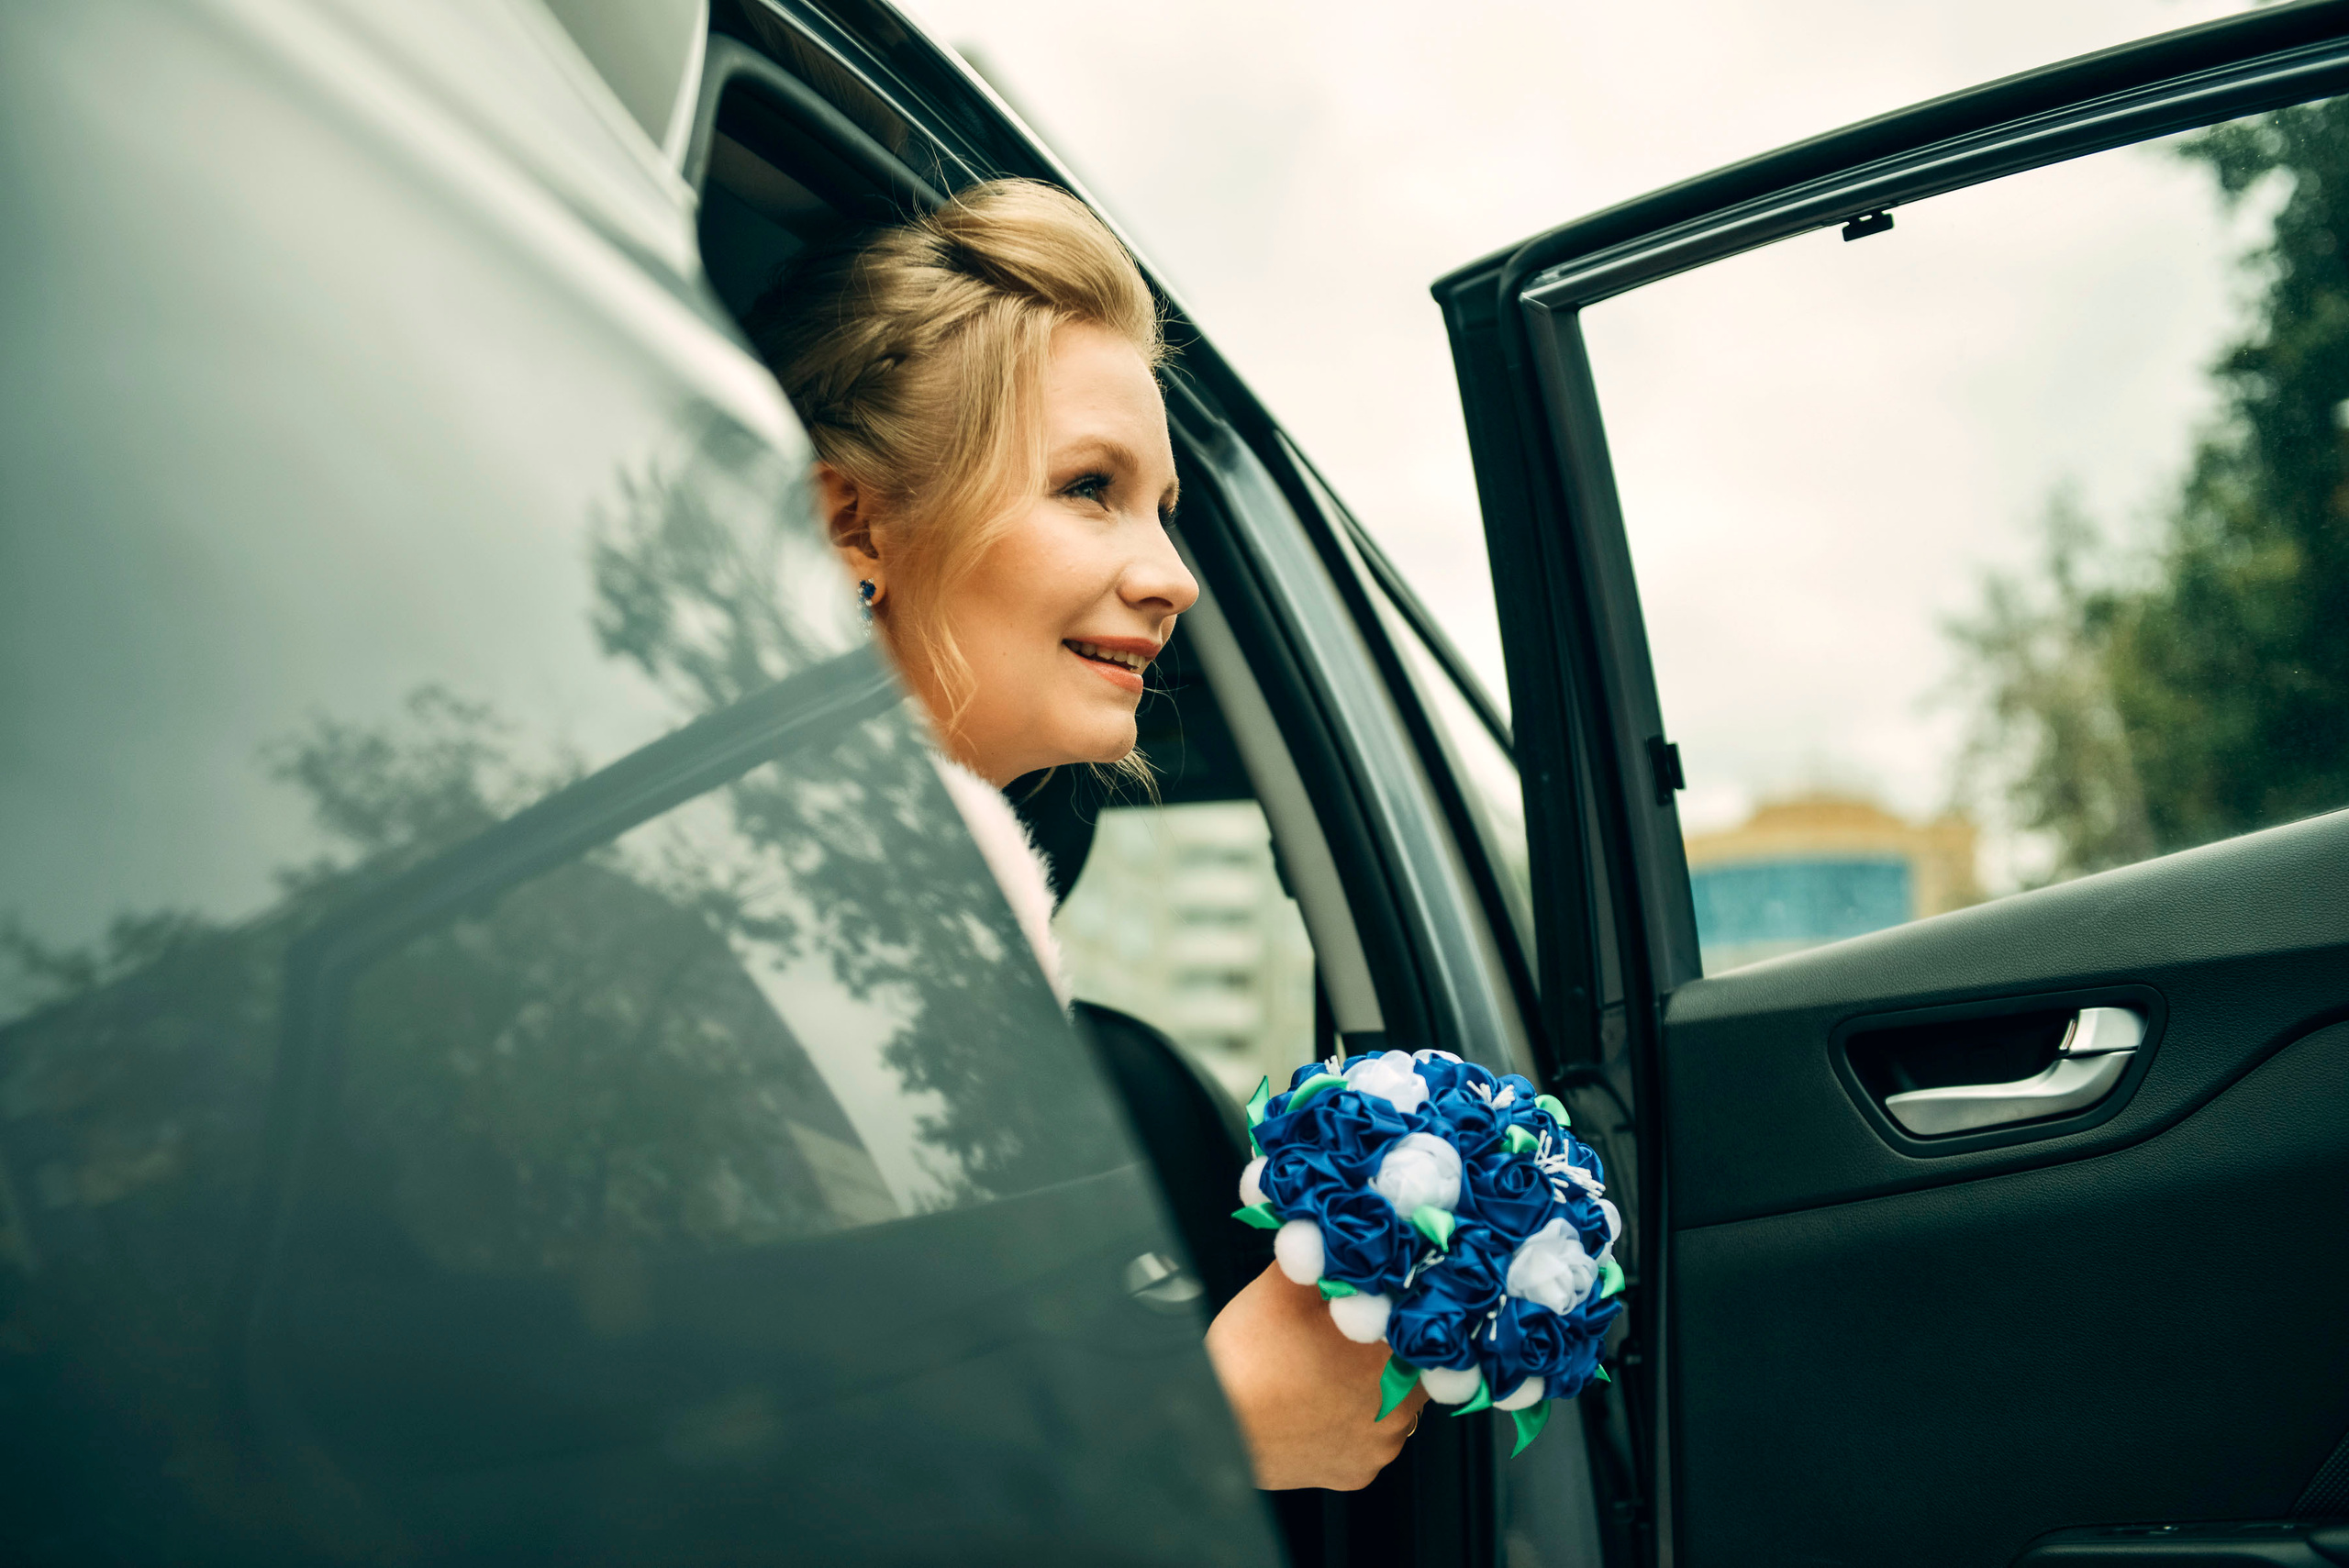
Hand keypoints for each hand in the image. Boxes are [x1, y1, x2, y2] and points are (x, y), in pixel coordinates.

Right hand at [1204, 1262, 1426, 1490]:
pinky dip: (1350, 1423)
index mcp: (1392, 1353)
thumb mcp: (1284, 1287)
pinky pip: (1367, 1440)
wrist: (1215, 1429)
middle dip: (1383, 1348)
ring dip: (1370, 1388)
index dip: (1403, 1311)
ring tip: (1325, 1372)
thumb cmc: (1247, 1361)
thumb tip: (1341, 1236)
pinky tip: (1320, 1405)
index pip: (1425, 1326)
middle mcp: (1398, 1407)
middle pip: (1411, 1365)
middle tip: (1344, 1336)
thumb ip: (1324, 1256)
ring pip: (1392, 1405)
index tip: (1383, 1305)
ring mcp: (1380, 1446)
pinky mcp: (1359, 1473)